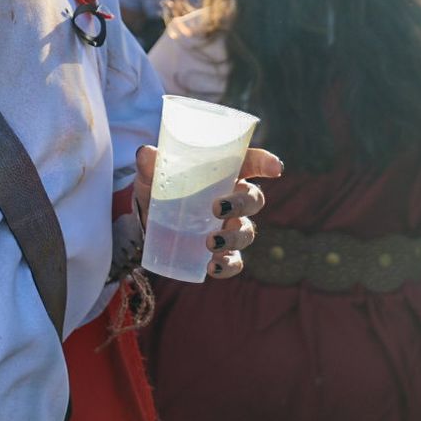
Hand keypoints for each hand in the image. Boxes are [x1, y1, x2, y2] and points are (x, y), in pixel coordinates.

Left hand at [134, 145, 282, 279]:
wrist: (148, 225)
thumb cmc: (158, 190)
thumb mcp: (151, 177)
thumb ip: (150, 165)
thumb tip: (145, 153)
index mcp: (223, 173)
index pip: (251, 163)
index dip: (266, 163)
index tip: (275, 168)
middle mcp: (234, 199)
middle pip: (253, 199)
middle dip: (241, 203)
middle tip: (217, 207)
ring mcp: (231, 227)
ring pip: (247, 231)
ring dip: (233, 237)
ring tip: (210, 242)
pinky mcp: (222, 252)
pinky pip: (235, 261)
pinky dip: (227, 265)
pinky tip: (212, 267)